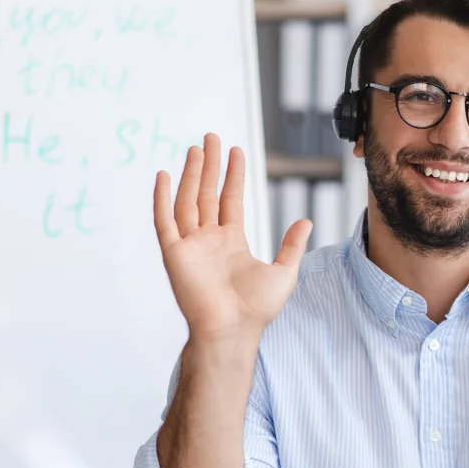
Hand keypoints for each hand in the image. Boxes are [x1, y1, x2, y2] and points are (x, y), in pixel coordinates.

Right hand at [153, 133, 311, 343]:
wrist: (234, 330)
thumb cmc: (256, 310)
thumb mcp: (283, 272)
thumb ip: (292, 245)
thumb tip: (306, 221)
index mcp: (232, 242)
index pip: (230, 200)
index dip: (232, 175)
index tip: (235, 151)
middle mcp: (209, 240)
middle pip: (207, 194)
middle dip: (209, 165)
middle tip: (211, 137)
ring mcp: (190, 246)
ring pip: (188, 201)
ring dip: (190, 174)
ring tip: (195, 148)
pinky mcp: (174, 254)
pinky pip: (165, 221)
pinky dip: (162, 198)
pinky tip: (164, 176)